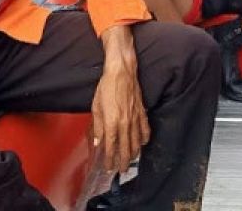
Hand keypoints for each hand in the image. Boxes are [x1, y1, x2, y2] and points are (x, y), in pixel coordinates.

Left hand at [91, 25, 149, 173]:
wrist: (122, 71)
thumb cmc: (106, 87)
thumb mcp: (96, 106)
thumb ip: (98, 126)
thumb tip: (98, 142)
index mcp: (111, 122)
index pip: (111, 146)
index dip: (110, 159)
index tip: (108, 167)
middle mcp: (125, 123)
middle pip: (126, 148)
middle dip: (123, 161)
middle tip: (122, 170)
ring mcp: (135, 118)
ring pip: (136, 141)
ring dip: (134, 153)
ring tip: (131, 161)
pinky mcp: (142, 112)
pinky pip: (145, 129)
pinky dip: (144, 138)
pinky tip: (143, 144)